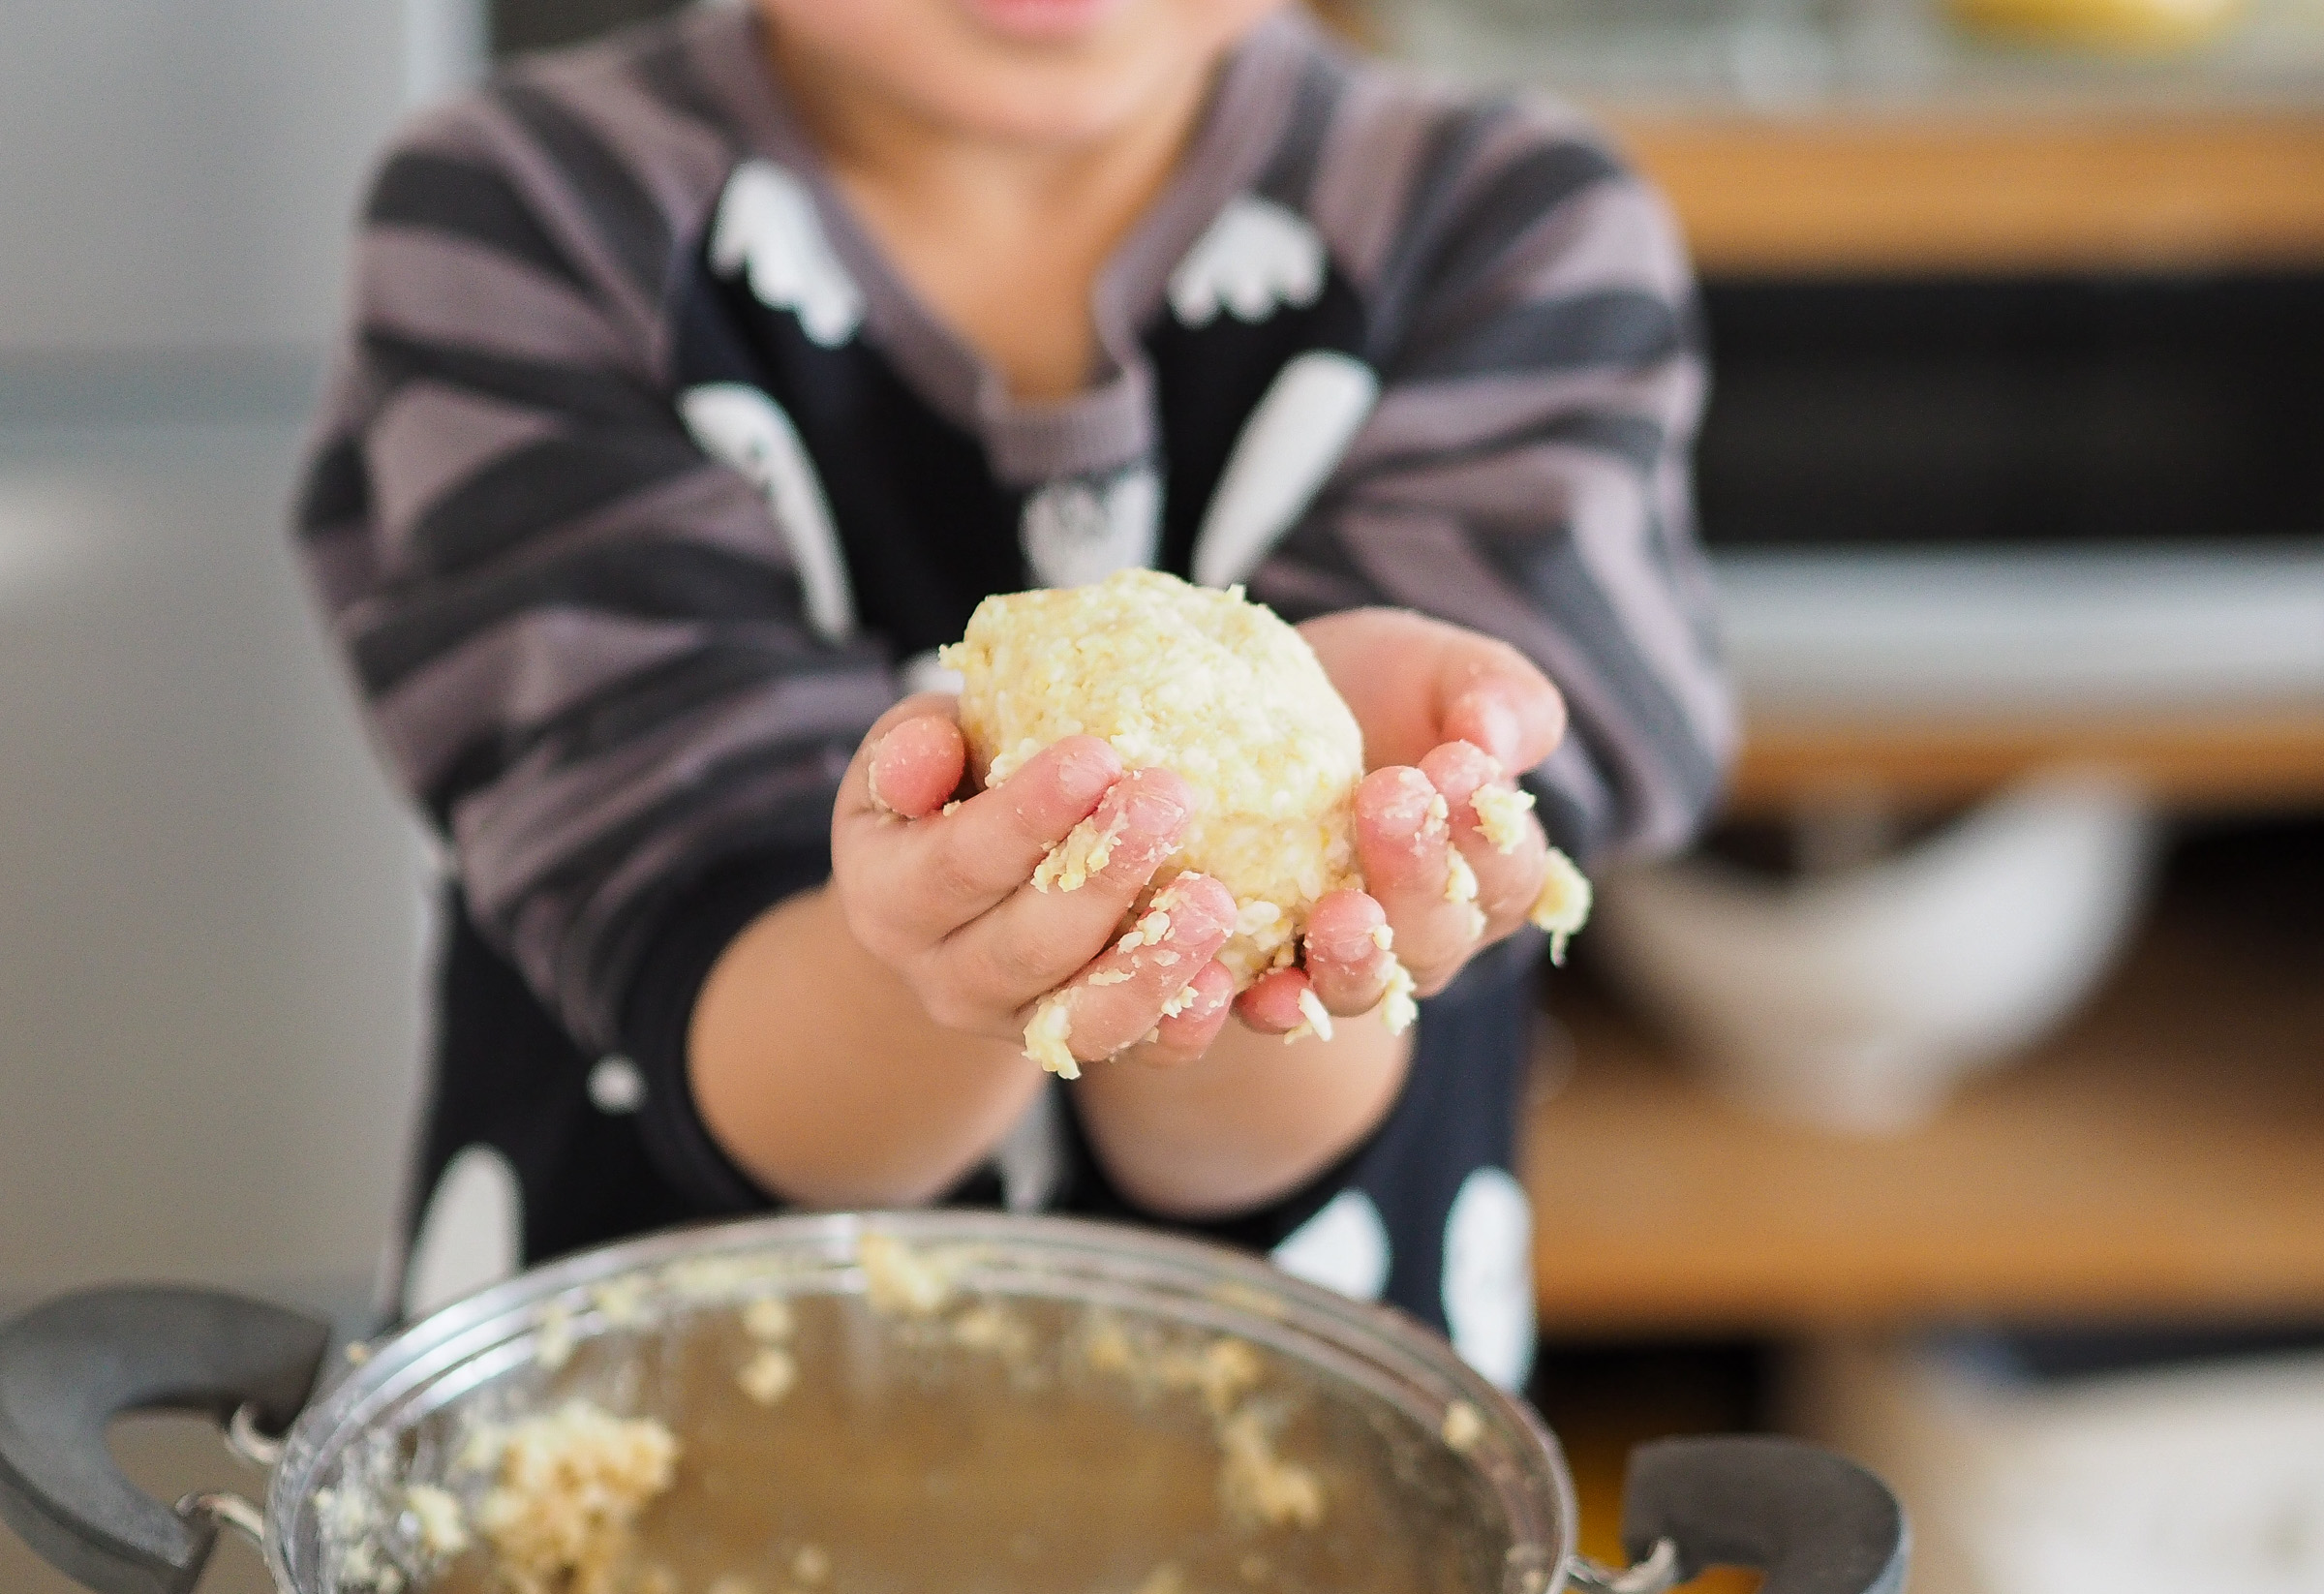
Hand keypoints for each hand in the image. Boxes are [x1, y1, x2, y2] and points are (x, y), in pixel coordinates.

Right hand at [830, 695, 1242, 1073]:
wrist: (958, 904)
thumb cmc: (947, 796)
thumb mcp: (912, 758)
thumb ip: (913, 747)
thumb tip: (935, 746)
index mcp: (889, 899)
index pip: (957, 864)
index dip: (1027, 814)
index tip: (1095, 754)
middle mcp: (946, 979)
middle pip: (1026, 946)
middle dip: (1103, 874)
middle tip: (1169, 798)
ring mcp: (1017, 1024)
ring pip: (1084, 1019)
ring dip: (1152, 964)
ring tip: (1213, 899)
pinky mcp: (1080, 1046)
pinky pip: (1139, 1053)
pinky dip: (1184, 1027)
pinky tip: (1229, 984)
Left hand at [1238, 610, 1567, 1032]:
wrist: (1261, 712)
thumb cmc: (1381, 690)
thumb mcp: (1442, 673)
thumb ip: (1496, 697)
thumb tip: (1496, 736)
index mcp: (1487, 872)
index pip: (1508, 867)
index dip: (1486, 825)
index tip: (1455, 762)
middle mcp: (1423, 934)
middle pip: (1439, 934)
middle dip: (1418, 874)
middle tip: (1390, 801)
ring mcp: (1341, 963)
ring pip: (1361, 985)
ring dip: (1353, 959)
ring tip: (1339, 913)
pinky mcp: (1260, 976)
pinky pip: (1269, 1008)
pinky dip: (1264, 1006)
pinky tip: (1245, 989)